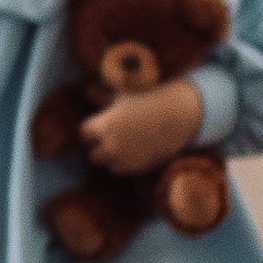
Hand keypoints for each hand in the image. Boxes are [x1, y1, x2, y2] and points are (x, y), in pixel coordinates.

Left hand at [82, 79, 205, 174]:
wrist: (179, 115)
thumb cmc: (149, 99)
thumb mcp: (124, 94)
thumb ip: (103, 96)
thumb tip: (88, 91)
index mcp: (105, 125)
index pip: (84, 134)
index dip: (90, 129)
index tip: (97, 125)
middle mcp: (113, 145)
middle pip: (93, 155)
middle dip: (99, 146)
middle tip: (109, 137)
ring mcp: (126, 158)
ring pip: (107, 165)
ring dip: (111, 157)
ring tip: (121, 145)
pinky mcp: (139, 167)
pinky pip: (123, 170)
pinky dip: (124, 163)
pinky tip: (132, 151)